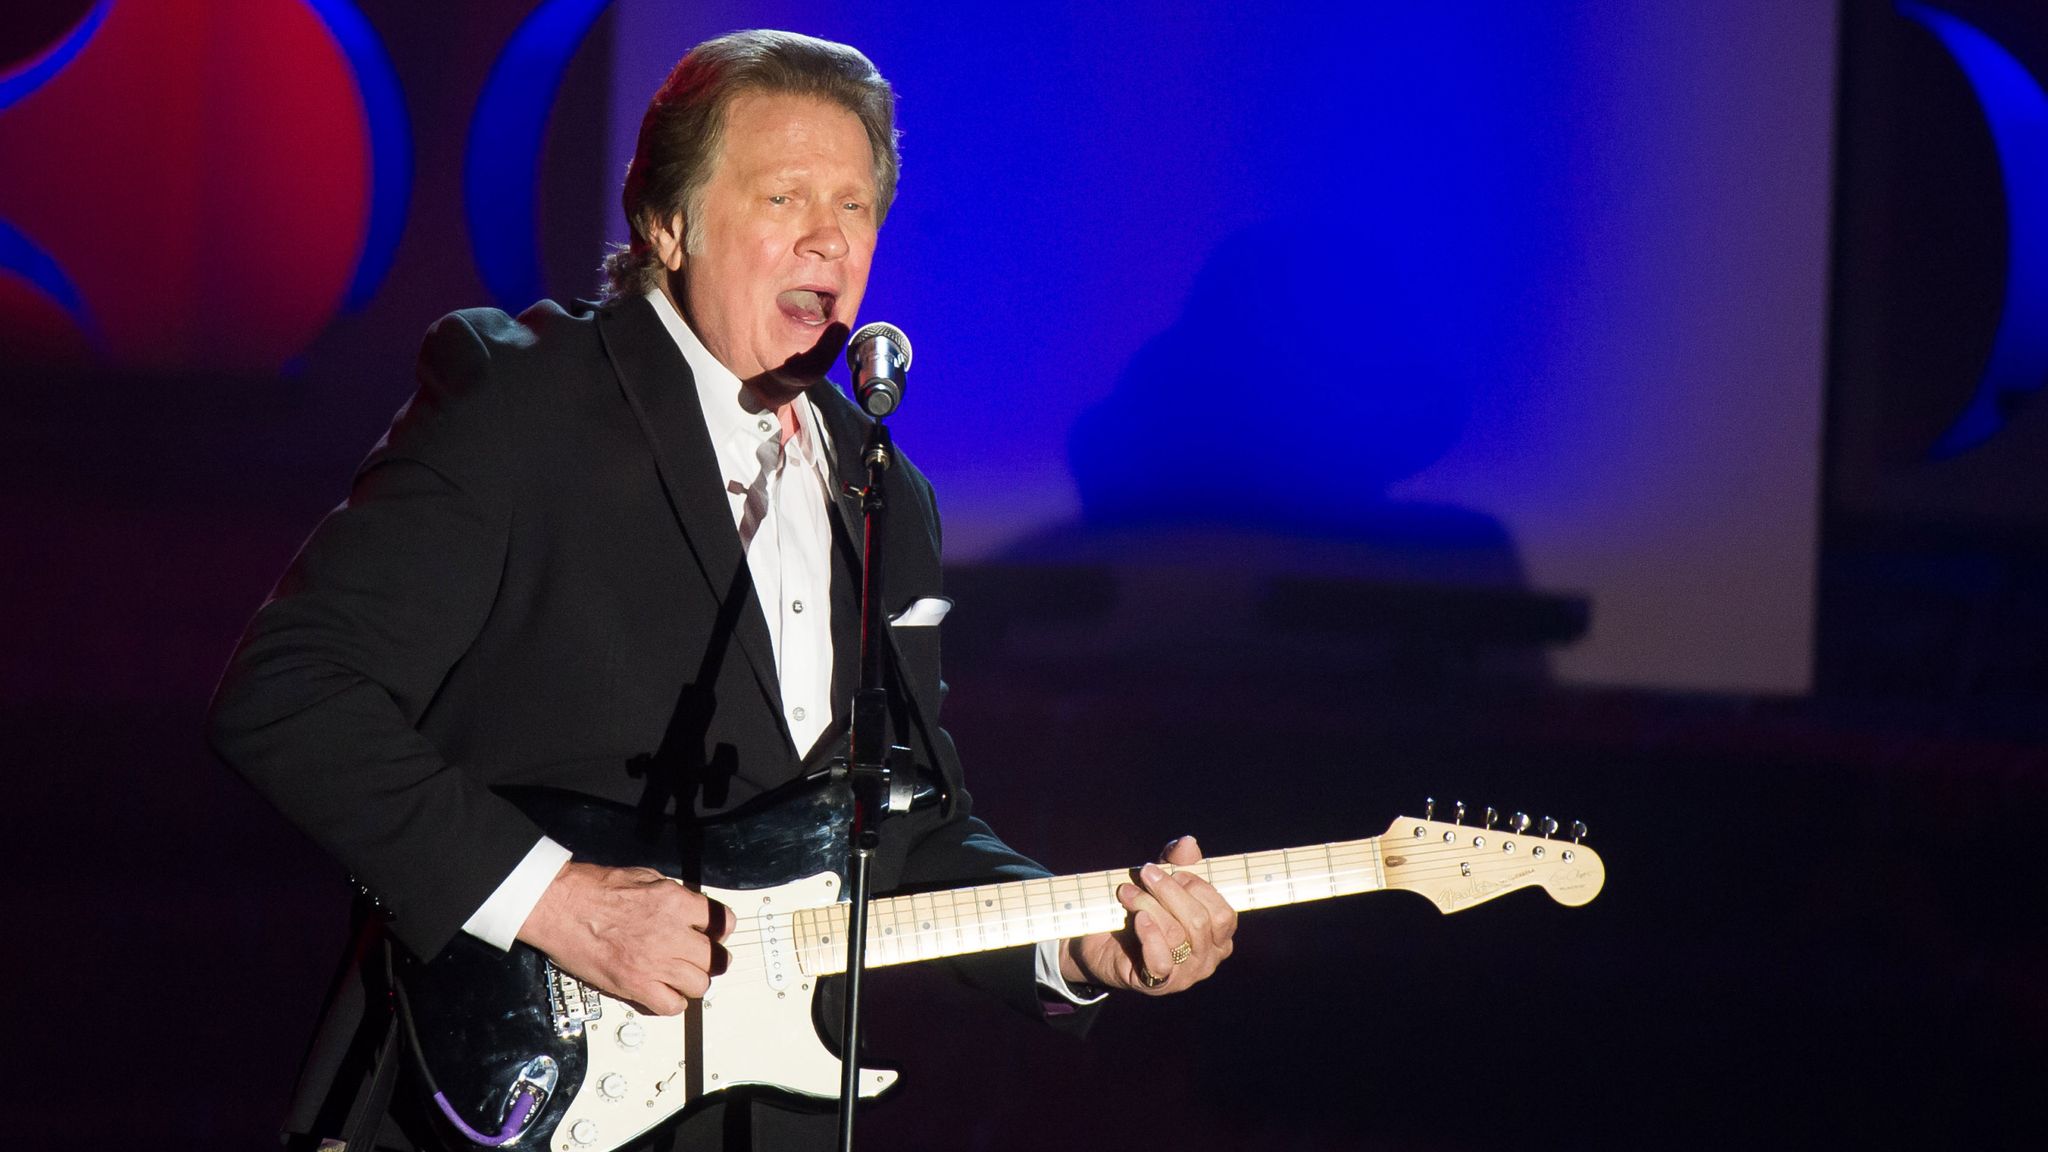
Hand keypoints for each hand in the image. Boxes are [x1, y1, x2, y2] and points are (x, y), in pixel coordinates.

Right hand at [515, 860, 727, 1014]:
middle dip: (712, 958)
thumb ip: (671, 894)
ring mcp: (653, 963)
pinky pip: (672, 1006)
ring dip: (693, 981)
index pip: (722, 921)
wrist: (557, 906)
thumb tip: (688, 908)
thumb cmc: (590, 889)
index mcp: (674, 902)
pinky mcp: (634, 985)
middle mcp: (669, 933)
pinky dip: (672, 1002)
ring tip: (683, 976)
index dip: (721, 929)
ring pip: (699, 984)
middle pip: (714, 958)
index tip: (716, 933)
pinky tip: (664, 992)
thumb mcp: (643, 876)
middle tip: (704, 959)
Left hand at [1061, 835, 1236, 995]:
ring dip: (1148, 905)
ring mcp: (1185, 975)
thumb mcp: (1160, 883)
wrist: (1101, 941)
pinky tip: (1137, 919)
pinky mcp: (1157, 983)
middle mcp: (1208, 959)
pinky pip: (1161, 961)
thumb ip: (1176, 863)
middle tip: (1145, 873)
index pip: (1223, 913)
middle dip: (1170, 891)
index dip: (1198, 886)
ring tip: (1127, 891)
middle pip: (1200, 921)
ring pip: (1176, 934)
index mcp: (1218, 937)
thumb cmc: (1140, 909)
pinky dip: (1149, 935)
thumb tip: (1188, 842)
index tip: (1170, 870)